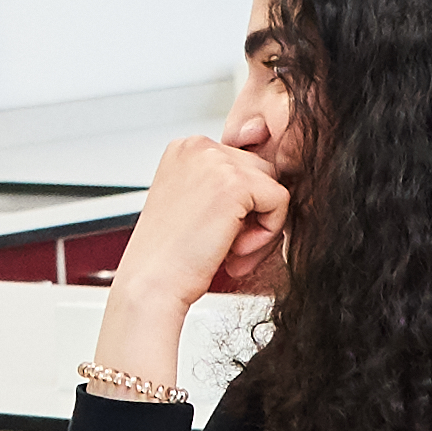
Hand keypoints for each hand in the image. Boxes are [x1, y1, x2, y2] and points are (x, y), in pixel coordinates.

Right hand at [113, 135, 285, 311]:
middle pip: (260, 171)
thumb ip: (221, 185)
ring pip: (272, 185)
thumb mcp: (192, 204)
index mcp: (185, 148)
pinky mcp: (236, 183)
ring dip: (262, 224)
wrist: (151, 284)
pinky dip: (268, 232)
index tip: (222, 234)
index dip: (241, 205)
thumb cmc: (169, 256)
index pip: (241, 164)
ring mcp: (216, 161)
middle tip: (232, 249)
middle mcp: (198, 146)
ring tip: (234, 251)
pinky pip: (280, 201)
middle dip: (254, 213)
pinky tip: (237, 250)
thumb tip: (266, 186)